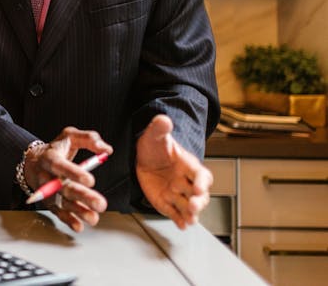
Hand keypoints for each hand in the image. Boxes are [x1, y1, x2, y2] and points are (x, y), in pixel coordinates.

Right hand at [23, 127, 113, 232]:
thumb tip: (106, 150)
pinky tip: (79, 226)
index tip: (90, 180)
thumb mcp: (70, 136)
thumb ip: (90, 138)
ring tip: (93, 217)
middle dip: (82, 197)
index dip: (74, 173)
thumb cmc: (56, 148)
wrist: (33, 161)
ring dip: (78, 211)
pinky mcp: (50, 202)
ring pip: (62, 203)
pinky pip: (58, 213)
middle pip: (64, 188)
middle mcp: (48, 176)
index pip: (60, 165)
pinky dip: (68, 220)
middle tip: (100, 203)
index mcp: (50, 158)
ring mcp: (48, 191)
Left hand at [135, 114, 212, 229]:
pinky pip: (175, 213)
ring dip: (190, 214)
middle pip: (199, 195)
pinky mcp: (167, 202)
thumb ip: (160, 128)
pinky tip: (181, 225)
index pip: (201, 175)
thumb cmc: (155, 146)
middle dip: (198, 202)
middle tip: (194, 206)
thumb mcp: (155, 135)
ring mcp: (178, 194)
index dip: (202, 182)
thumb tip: (163, 120)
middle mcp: (187, 182)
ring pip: (189, 207)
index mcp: (189, 165)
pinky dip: (179, 219)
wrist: (143, 157)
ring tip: (189, 220)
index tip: (200, 187)